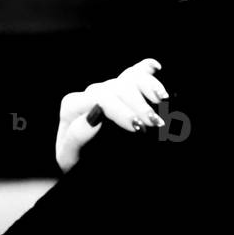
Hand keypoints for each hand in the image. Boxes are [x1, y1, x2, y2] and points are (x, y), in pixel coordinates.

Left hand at [55, 58, 168, 172]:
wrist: (84, 165)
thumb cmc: (78, 163)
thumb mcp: (70, 158)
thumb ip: (76, 137)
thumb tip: (95, 115)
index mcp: (72, 106)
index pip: (100, 99)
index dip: (122, 111)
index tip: (139, 128)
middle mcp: (90, 94)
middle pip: (117, 88)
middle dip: (139, 105)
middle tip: (156, 124)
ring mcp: (107, 90)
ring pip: (129, 78)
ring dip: (149, 87)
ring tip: (163, 101)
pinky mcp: (121, 91)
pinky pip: (135, 74)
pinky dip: (146, 69)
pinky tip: (155, 68)